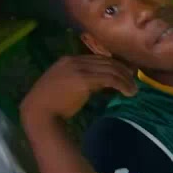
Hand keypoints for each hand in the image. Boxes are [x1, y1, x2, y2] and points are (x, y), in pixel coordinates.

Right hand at [21, 56, 136, 121]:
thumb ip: (81, 81)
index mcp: (67, 60)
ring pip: (111, 69)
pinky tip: (128, 93)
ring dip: (126, 79)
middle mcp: (74, 60)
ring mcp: (79, 68)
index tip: (125, 73)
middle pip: (106, 61)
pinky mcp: (84, 79)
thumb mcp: (64, 86)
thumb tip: (102, 85)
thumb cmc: (50, 105)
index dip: (113, 64)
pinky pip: (110, 79)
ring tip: (133, 90)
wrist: (39, 113)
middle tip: (133, 80)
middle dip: (122, 70)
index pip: (97, 58)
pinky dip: (122, 85)